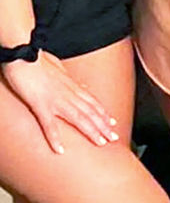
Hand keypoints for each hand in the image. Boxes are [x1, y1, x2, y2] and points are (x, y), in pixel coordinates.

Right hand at [2, 53, 119, 153]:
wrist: (24, 53)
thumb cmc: (38, 59)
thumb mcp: (58, 68)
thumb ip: (69, 79)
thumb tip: (79, 85)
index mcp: (71, 85)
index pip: (91, 102)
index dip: (103, 113)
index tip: (112, 123)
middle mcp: (68, 93)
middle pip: (89, 112)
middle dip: (103, 126)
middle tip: (114, 138)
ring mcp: (56, 100)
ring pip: (78, 118)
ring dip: (90, 131)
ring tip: (100, 143)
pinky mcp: (40, 104)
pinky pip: (48, 124)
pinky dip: (55, 137)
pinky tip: (60, 149)